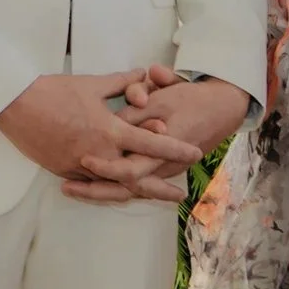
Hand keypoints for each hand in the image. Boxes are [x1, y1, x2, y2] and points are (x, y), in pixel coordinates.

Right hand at [0, 71, 203, 204]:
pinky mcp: (64, 171)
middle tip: (180, 194)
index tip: (195, 154)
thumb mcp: (91, 84)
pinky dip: (108, 188)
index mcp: (109, 130)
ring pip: (114, 186)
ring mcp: (80, 166)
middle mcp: (99, 153)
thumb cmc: (53, 90)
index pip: (151, 143)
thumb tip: (142, 75)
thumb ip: (121, 83)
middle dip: (161, 187)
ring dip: (136, 191)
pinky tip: (119, 190)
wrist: (15, 104)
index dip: (175, 149)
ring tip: (153, 196)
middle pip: (137, 177)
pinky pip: (92, 183)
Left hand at [63, 71, 248, 203]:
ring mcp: (161, 171)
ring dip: (98, 191)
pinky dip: (110, 186)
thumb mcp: (164, 96)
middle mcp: (162, 166)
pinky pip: (133, 185)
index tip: (84, 161)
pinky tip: (85, 186)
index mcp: (163, 150)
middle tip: (67, 186)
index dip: (108, 167)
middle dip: (95, 190)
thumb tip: (125, 99)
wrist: (221, 110)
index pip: (132, 169)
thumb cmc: (191, 100)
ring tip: (68, 188)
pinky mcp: (159, 170)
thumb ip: (141, 98)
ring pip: (127, 190)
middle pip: (125, 187)